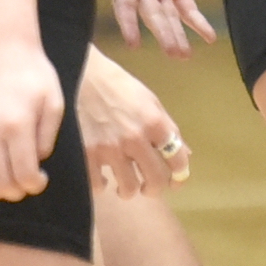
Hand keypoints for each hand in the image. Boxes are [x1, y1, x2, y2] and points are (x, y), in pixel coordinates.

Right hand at [0, 38, 66, 214]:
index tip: (41, 180)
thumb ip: (47, 136)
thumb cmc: (32, 72)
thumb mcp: (53, 100)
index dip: (34, 185)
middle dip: (16, 191)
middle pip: (0, 182)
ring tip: (7, 187)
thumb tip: (36, 163)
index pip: (24, 174)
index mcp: (18, 124)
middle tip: (25, 184)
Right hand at [76, 48, 190, 194]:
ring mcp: (110, 149)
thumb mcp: (149, 101)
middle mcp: (135, 139)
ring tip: (126, 184)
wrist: (80, 75)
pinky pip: (98, 185)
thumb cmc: (118, 86)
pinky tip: (102, 178)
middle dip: (155, 188)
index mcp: (154, 123)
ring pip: (128, 188)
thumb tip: (185, 153)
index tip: (176, 179)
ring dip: (129, 190)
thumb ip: (167, 128)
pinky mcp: (86, 154)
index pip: (177, 159)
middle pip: (155, 180)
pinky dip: (102, 185)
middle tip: (150, 187)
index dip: (180, 174)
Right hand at [107, 0, 213, 58]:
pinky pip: (188, 8)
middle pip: (152, 16)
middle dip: (163, 34)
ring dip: (177, 36)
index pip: (124, 6)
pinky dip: (198, 22)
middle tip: (173, 53)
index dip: (128, 24)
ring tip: (183, 56)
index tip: (133, 44)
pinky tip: (209, 38)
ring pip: (170, 17)